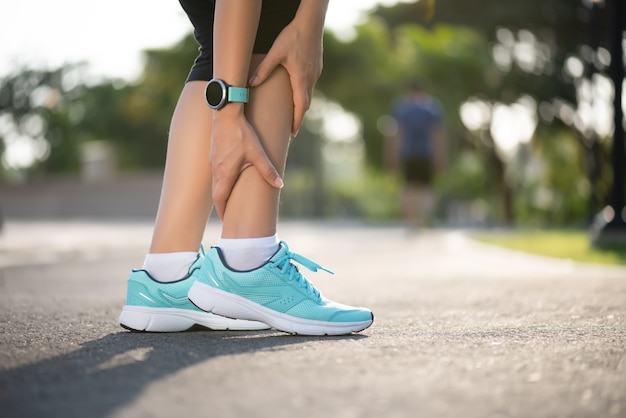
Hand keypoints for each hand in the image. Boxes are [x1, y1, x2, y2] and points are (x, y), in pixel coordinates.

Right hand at [210, 108, 282, 218]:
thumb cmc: (241, 133)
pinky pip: (215, 173)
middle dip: (222, 205)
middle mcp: (215, 170)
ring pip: (215, 183)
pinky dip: (221, 181)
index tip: (227, 220)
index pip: (220, 200)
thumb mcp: (257, 153)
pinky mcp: (214, 154)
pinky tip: (229, 178)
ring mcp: (213, 161)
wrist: (226, 113)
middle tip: (229, 214)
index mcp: (224, 174)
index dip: (223, 212)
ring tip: (230, 200)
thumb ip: (268, 170)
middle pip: (216, 194)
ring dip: (221, 193)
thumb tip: (280, 184)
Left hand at [248, 16, 322, 136]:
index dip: (297, 121)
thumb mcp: (275, 53)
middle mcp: (310, 78)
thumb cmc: (293, 36)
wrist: (311, 23)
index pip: (300, 106)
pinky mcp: (316, 67)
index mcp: (300, 78)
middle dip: (299, 117)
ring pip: (308, 94)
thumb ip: (264, 69)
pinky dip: (304, 94)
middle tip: (292, 129)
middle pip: (305, 103)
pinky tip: (298, 93)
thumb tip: (252, 83)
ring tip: (294, 114)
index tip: (293, 133)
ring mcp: (315, 73)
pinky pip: (310, 85)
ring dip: (301, 105)